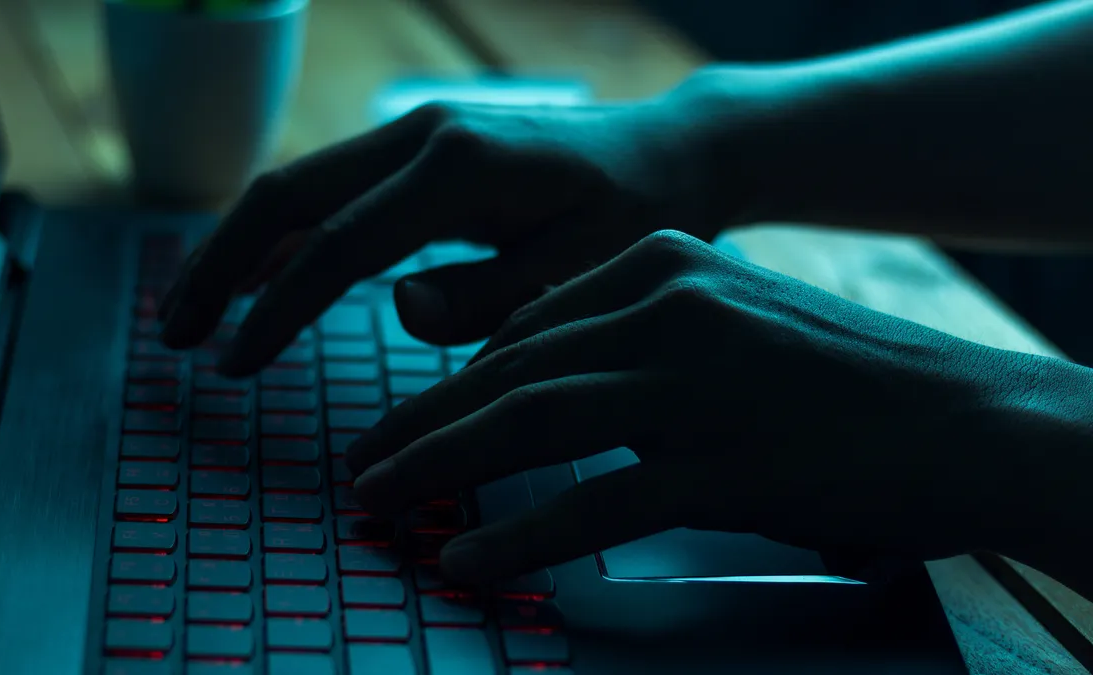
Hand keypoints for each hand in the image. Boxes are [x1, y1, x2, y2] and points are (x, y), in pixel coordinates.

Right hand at [159, 95, 729, 374]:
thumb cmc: (633, 218)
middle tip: (176, 338)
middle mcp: (422, 136)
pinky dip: (283, 237)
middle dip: (220, 268)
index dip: (279, 310)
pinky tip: (252, 280)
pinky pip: (330, 191)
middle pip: (287, 195)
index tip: (235, 367)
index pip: (340, 246)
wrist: (663, 154)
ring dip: (237, 249)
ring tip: (191, 316)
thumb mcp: (580, 270)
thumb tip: (399, 310)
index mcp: (459, 168)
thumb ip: (492, 297)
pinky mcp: (415, 149)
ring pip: (297, 186)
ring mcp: (414, 134)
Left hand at [345, 230, 1017, 583]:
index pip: (522, 327)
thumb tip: (532, 384)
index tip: (406, 423)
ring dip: (439, 470)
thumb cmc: (841, 379)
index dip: (450, 383)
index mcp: (660, 262)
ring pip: (528, 425)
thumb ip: (632, 337)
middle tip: (364, 467)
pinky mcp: (720, 462)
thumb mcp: (727, 319)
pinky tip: (465, 559)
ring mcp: (693, 382)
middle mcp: (667, 307)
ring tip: (381, 505)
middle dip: (421, 426)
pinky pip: (590, 502)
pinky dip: (517, 535)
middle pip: (508, 372)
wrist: (967, 418)